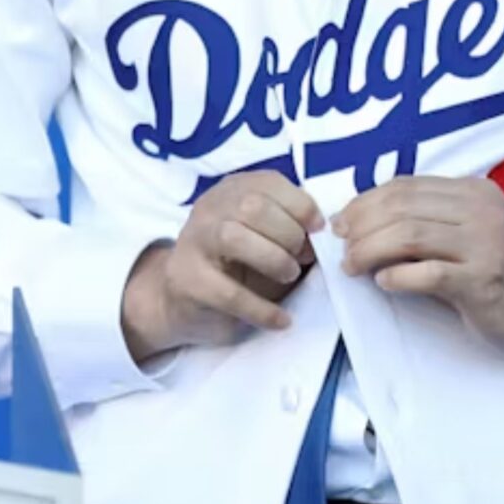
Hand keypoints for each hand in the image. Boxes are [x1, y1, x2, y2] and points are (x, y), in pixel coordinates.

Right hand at [119, 171, 322, 362]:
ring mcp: (193, 241)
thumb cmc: (234, 262)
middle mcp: (210, 208)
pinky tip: (280, 320)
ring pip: (234, 237)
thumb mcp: (263, 234)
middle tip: (302, 258)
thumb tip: (324, 231)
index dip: (301, 205)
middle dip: (289, 233)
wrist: (179, 297)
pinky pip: (227, 293)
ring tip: (289, 275)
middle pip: (253, 206)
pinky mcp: (187, 280)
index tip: (318, 229)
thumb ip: (289, 225)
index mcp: (233, 190)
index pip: (269, 183)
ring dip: (272, 258)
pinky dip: (261, 309)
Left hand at [332, 176, 503, 361]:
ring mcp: (485, 244)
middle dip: (361, 226)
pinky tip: (384, 283)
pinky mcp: (483, 280)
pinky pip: (427, 272)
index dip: (365, 202)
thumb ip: (433, 220)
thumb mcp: (474, 231)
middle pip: (402, 207)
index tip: (342, 223)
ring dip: (370, 250)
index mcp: (475, 192)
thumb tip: (368, 222)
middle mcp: (481, 211)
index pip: (406, 186)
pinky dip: (397, 277)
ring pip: (409, 235)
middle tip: (342, 247)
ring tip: (353, 266)